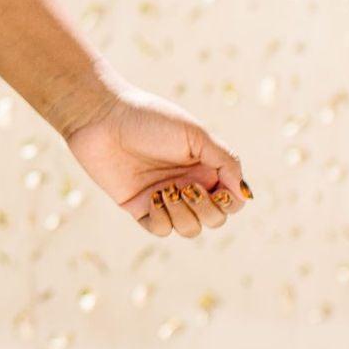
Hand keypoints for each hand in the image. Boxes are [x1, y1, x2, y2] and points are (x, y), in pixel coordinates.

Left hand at [63, 86, 251, 237]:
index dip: (231, 202)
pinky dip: (162, 219)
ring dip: (183, 215)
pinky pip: (161, 230)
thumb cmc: (149, 120)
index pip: (233, 200)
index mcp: (206, 167)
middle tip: (185, 186)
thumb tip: (246, 193)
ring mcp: (165, 198)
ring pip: (190, 229)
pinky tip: (151, 197)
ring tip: (165, 191)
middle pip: (215, 219)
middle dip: (206, 209)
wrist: (102, 118)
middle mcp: (189, 184)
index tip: (217, 188)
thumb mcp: (195, 135)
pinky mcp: (139, 207)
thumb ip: (226, 161)